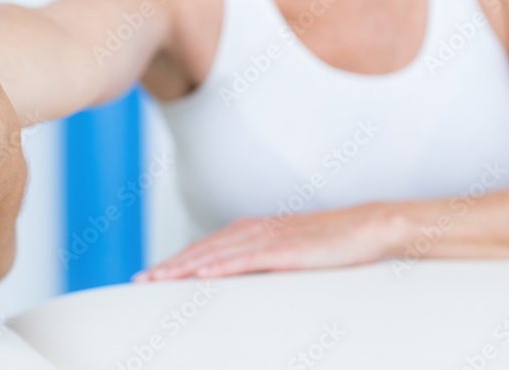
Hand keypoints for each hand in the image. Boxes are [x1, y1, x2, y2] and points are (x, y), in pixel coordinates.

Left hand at [134, 203, 404, 280]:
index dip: (175, 261)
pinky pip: (246, 259)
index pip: (204, 248)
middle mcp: (253, 230)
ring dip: (184, 267)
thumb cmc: (331, 242)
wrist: (368, 227)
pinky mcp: (285, 249)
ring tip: (158, 279)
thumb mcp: (288, 252)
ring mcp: (268, 238)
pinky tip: (202, 275)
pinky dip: (220, 266)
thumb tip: (238, 278)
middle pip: (201, 249)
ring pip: (215, 253)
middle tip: (140, 280)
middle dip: (169, 265)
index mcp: (251, 230)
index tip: (151, 274)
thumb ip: (261, 261)